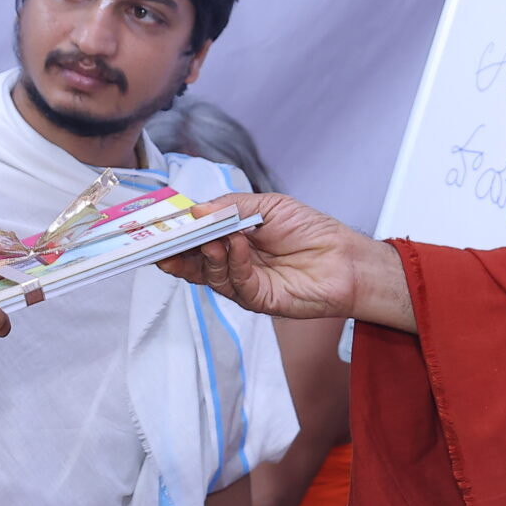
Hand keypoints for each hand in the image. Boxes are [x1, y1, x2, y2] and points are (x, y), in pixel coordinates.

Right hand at [157, 193, 413, 330]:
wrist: (345, 258)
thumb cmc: (311, 230)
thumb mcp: (269, 206)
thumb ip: (233, 207)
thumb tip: (197, 210)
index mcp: (232, 239)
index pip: (196, 238)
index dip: (178, 233)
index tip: (159, 225)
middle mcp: (233, 263)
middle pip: (194, 261)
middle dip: (178, 251)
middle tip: (165, 240)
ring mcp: (244, 283)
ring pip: (210, 274)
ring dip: (207, 254)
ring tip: (210, 237)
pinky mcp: (258, 300)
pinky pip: (237, 283)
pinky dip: (233, 262)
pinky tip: (237, 245)